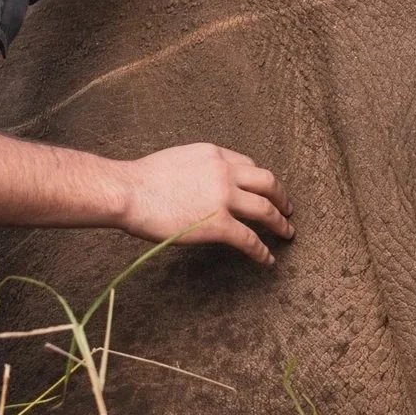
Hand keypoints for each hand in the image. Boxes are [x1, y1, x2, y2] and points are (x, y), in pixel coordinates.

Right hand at [115, 143, 293, 263]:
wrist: (128, 191)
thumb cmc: (141, 180)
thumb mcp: (177, 161)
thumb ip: (197, 170)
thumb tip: (202, 186)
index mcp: (213, 154)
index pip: (248, 165)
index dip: (259, 180)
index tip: (264, 190)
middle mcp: (225, 172)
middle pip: (267, 182)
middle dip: (281, 197)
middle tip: (287, 209)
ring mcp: (224, 198)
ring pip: (265, 210)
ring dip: (280, 223)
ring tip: (287, 233)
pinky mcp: (219, 224)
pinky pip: (249, 240)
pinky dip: (262, 252)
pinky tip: (268, 260)